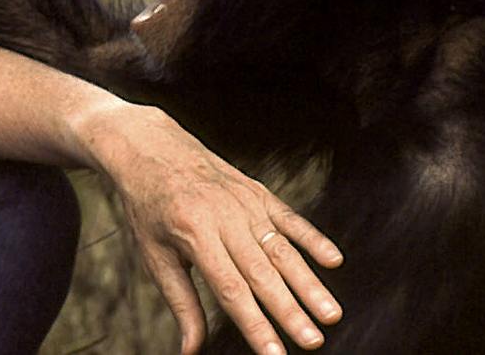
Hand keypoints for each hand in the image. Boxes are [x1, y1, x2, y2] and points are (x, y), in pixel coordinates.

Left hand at [90, 105, 342, 354]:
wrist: (152, 150)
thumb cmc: (150, 208)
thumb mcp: (154, 255)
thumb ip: (180, 302)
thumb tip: (191, 349)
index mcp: (194, 235)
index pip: (230, 289)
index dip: (254, 323)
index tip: (274, 353)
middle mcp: (224, 217)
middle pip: (262, 272)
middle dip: (290, 310)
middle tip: (313, 342)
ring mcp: (244, 203)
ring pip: (282, 249)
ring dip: (309, 283)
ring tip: (331, 314)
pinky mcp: (258, 192)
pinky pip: (290, 218)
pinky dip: (313, 238)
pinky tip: (335, 260)